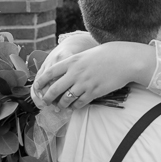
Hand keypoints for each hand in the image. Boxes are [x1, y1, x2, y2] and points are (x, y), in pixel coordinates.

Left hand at [33, 42, 155, 109]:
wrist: (124, 59)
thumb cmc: (106, 55)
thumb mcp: (86, 54)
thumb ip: (74, 62)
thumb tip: (65, 71)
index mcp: (72, 61)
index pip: (50, 72)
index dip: (41, 81)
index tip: (36, 87)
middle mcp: (75, 73)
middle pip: (55, 89)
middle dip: (47, 97)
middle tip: (45, 102)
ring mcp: (84, 83)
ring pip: (66, 99)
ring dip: (61, 105)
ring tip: (60, 107)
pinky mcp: (94, 92)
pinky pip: (79, 103)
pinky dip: (75, 107)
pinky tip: (74, 107)